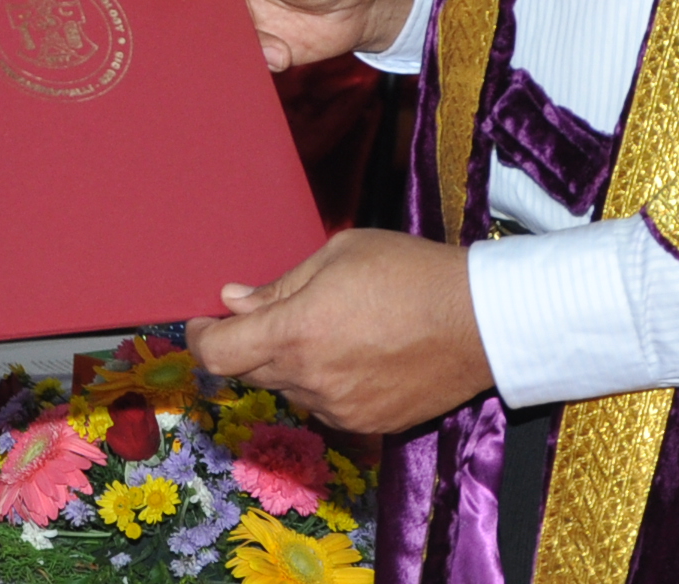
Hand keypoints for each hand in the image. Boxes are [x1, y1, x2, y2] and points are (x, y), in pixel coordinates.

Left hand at [189, 230, 489, 434]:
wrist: (480, 321)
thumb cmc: (410, 272)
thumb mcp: (340, 254)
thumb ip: (280, 285)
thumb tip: (233, 302)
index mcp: (298, 331)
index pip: (219, 353)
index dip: (199, 339)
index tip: (200, 324)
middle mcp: (311, 378)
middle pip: (249, 371)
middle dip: (247, 344)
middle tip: (274, 314)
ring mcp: (338, 408)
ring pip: (289, 388)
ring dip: (291, 362)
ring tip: (333, 327)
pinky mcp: (366, 425)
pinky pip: (324, 405)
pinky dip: (325, 382)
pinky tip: (357, 353)